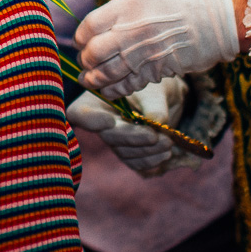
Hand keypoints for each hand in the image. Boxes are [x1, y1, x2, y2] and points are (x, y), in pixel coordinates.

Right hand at [66, 77, 185, 173]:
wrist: (169, 98)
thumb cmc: (155, 86)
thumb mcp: (155, 89)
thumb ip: (154, 105)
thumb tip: (156, 122)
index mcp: (98, 100)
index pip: (81, 114)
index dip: (91, 120)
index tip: (110, 121)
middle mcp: (104, 124)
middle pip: (110, 137)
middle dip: (133, 138)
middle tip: (155, 136)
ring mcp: (118, 142)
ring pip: (126, 154)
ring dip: (147, 153)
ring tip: (168, 143)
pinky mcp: (133, 154)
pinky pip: (138, 165)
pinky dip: (154, 163)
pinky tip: (166, 154)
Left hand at [76, 0, 240, 98]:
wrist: (218, 19)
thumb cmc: (183, 3)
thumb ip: (121, 8)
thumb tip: (99, 26)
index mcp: (127, 6)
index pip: (89, 26)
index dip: (81, 39)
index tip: (82, 43)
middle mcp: (131, 29)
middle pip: (93, 53)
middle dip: (86, 61)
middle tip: (87, 64)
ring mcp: (143, 52)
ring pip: (106, 73)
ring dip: (95, 80)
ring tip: (91, 80)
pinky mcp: (156, 71)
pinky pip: (127, 86)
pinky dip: (114, 91)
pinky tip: (109, 90)